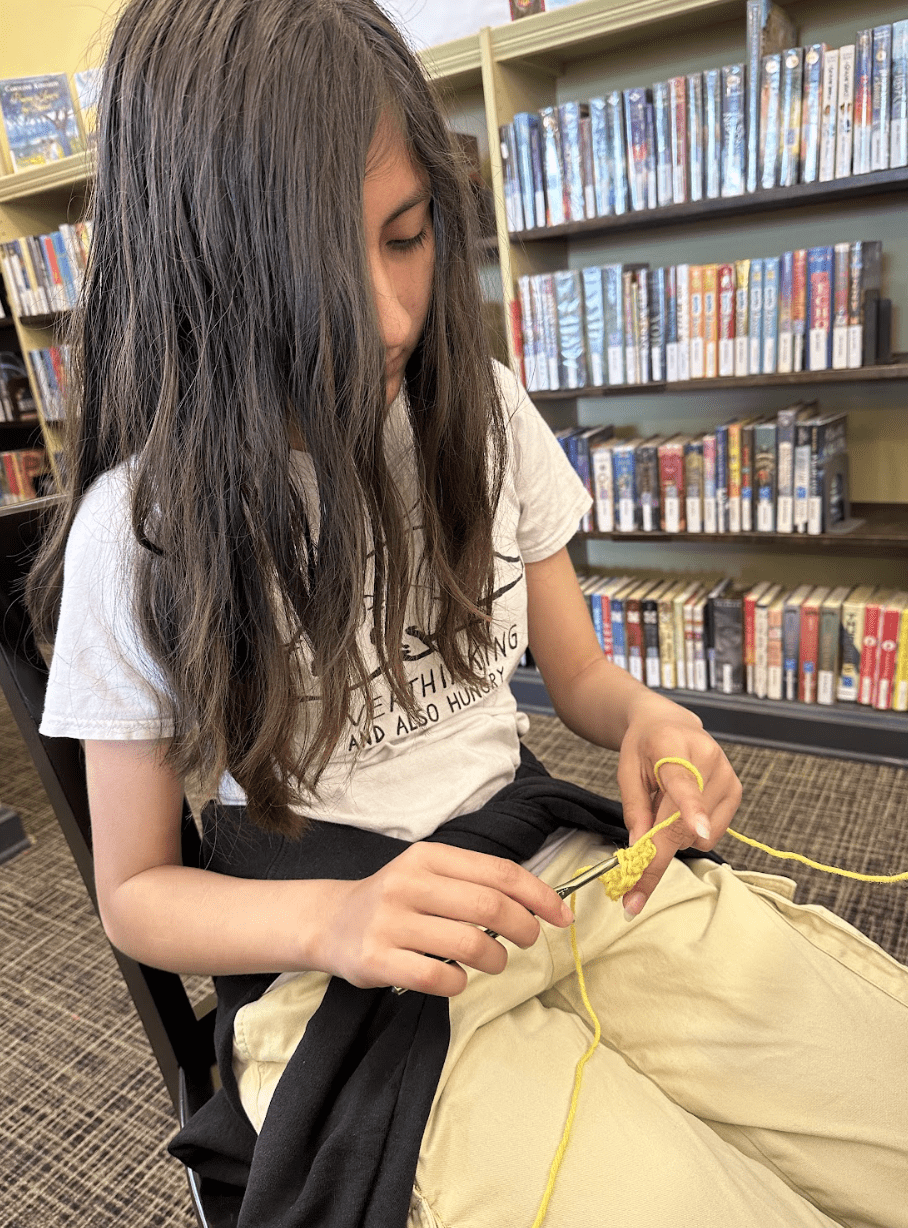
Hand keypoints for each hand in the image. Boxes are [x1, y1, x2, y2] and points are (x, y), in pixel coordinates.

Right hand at [317, 842, 573, 996]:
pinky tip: (455, 978)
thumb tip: (539, 902)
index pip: (498, 872)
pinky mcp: (377, 959)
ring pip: (469, 944)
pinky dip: (459, 983)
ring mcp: (391, 922)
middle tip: (528, 941)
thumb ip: (475, 882)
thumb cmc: (396, 900)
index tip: (562, 916)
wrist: (332, 922)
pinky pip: (438, 977)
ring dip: (495, 959)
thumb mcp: (429, 874)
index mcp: (429, 857)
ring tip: (492, 961)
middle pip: (489, 907)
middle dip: (523, 928)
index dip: (539, 895)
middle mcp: (408, 883)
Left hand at [616, 692, 741, 917]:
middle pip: (684, 823)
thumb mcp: (627, 771)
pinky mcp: (736, 791)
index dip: (690, 809)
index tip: (696, 830)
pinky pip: (712, 835)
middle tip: (633, 885)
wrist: (668, 724)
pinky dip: (690, 834)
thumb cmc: (644, 748)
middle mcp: (707, 758)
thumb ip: (635, 809)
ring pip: (698, 836)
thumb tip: (640, 848)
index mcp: (672, 747)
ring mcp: (727, 775)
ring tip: (665, 807)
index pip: (683, 782)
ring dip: (674, 837)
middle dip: (658, 855)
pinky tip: (681, 811)